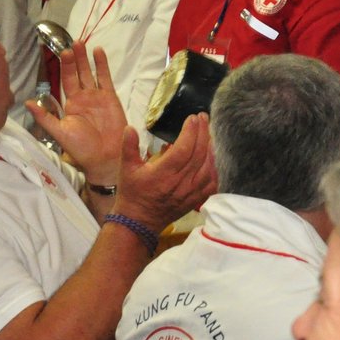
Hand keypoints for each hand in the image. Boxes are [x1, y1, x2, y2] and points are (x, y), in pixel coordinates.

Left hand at [28, 44, 137, 186]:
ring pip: (90, 73)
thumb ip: (45, 117)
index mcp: (69, 104)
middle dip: (74, 59)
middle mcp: (82, 97)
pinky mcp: (110, 98)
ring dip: (86, 59)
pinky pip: (105, 78)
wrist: (105, 158)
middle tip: (72, 43)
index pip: (65, 80)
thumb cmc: (81, 148)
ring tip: (82, 43)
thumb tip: (28, 102)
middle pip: (77, 73)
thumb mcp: (60, 132)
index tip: (62, 52)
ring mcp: (97, 96)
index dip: (64, 67)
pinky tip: (98, 52)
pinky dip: (102, 65)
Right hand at [115, 112, 215, 230]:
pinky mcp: (195, 200)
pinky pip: (211, 183)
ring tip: (208, 135)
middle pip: (199, 154)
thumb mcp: (126, 168)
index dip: (191, 131)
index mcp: (163, 173)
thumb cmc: (132, 193)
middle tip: (203, 118)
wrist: (139, 221)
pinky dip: (214, 169)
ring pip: (208, 167)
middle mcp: (180, 182)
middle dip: (203, 133)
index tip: (192, 118)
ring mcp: (190, 192)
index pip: (184, 148)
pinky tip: (211, 159)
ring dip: (210, 149)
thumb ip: (129, 146)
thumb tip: (130, 128)